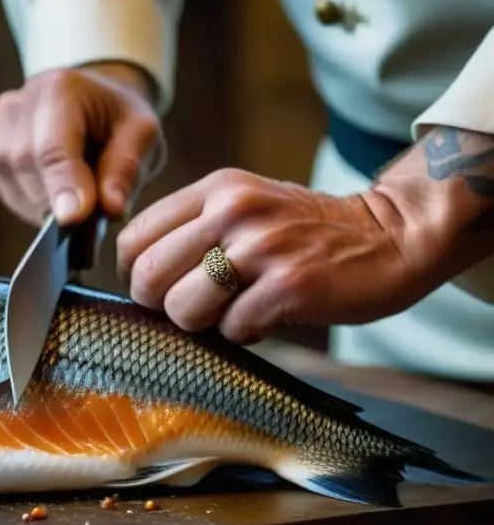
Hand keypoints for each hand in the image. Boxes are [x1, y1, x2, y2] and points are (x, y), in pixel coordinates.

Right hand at [0, 62, 160, 226]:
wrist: (90, 106)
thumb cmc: (117, 119)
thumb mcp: (141, 134)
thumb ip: (127, 169)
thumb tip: (111, 209)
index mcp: (59, 89)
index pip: (52, 146)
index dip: (62, 185)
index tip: (75, 218)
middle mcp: (16, 105)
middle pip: (26, 167)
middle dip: (57, 200)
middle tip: (91, 212)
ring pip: (11, 184)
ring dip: (44, 205)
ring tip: (74, 195)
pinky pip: (2, 190)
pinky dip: (28, 203)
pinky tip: (51, 191)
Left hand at [115, 168, 435, 343]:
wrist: (391, 235)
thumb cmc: (306, 232)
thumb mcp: (244, 207)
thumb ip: (193, 230)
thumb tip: (138, 281)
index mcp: (215, 190)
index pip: (134, 240)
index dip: (137, 276)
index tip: (163, 289)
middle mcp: (233, 211)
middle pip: (148, 277)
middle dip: (162, 307)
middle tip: (194, 309)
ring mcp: (262, 247)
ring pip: (182, 308)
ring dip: (202, 325)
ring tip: (233, 312)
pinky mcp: (289, 285)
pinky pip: (232, 329)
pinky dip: (244, 334)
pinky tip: (268, 317)